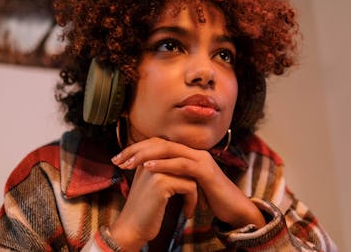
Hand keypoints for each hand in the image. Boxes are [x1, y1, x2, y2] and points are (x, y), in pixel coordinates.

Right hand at [108, 163, 196, 251]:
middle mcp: (150, 158)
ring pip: (191, 173)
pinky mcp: (162, 182)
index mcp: (147, 156)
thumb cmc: (146, 209)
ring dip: (197, 192)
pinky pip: (190, 186)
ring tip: (192, 205)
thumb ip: (167, 169)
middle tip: (201, 196)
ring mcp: (156, 169)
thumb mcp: (154, 183)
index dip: (188, 169)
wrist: (131, 229)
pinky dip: (192, 201)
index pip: (176, 151)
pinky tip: (187, 213)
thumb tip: (190, 163)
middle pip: (185, 160)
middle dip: (196, 178)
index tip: (194, 188)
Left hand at [112, 138, 265, 231]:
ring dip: (145, 156)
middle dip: (136, 150)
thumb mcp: (186, 182)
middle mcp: (193, 151)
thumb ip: (172, 174)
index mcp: (187, 152)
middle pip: (160, 142)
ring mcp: (200, 159)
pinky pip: (181, 164)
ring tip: (127, 163)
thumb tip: (148, 171)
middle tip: (117, 159)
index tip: (118, 158)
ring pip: (168, 149)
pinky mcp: (205, 171)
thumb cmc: (209, 197)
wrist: (233, 208)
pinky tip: (147, 168)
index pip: (158, 144)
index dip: (137, 149)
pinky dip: (163, 164)